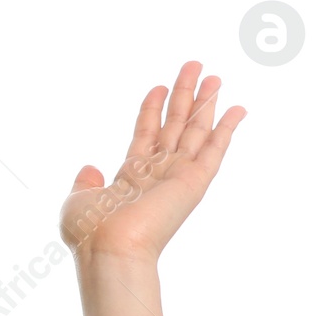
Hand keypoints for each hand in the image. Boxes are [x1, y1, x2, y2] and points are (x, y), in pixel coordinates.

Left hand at [59, 60, 246, 265]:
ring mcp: (178, 176)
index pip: (146, 133)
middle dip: (184, 95)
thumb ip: (85, 182)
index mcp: (131, 175)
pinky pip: (215, 149)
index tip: (160, 86)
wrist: (110, 249)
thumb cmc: (91, 231)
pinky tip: (238, 109)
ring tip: (215, 76)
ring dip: (205, 102)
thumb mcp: (77, 200)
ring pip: (195, 130)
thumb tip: (90, 169)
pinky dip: (227, 129)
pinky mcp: (194, 182)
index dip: (153, 108)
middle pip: (175, 124)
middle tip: (195, 66)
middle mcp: (158, 173)